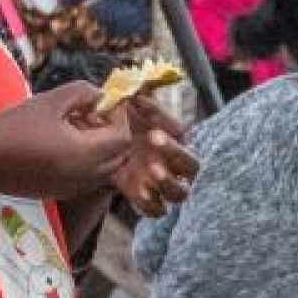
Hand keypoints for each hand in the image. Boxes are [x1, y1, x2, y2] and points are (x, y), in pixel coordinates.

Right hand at [0, 83, 132, 202]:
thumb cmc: (11, 127)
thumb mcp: (49, 101)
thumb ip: (82, 93)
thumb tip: (100, 95)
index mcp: (83, 154)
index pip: (122, 138)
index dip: (118, 117)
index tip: (101, 101)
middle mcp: (83, 177)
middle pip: (119, 156)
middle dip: (112, 132)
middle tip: (90, 113)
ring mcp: (72, 188)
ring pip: (105, 169)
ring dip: (99, 147)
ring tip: (73, 126)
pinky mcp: (59, 193)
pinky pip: (87, 177)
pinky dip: (86, 160)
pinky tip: (60, 143)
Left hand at [105, 93, 198, 218]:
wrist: (105, 154)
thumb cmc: (125, 127)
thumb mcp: (130, 110)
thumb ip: (137, 98)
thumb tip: (138, 87)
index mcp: (174, 138)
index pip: (181, 131)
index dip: (165, 120)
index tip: (143, 108)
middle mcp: (176, 164)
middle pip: (192, 164)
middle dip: (175, 152)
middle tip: (154, 138)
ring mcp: (164, 184)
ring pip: (180, 192)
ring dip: (168, 183)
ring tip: (152, 170)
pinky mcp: (150, 200)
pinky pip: (159, 210)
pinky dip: (151, 205)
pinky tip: (139, 192)